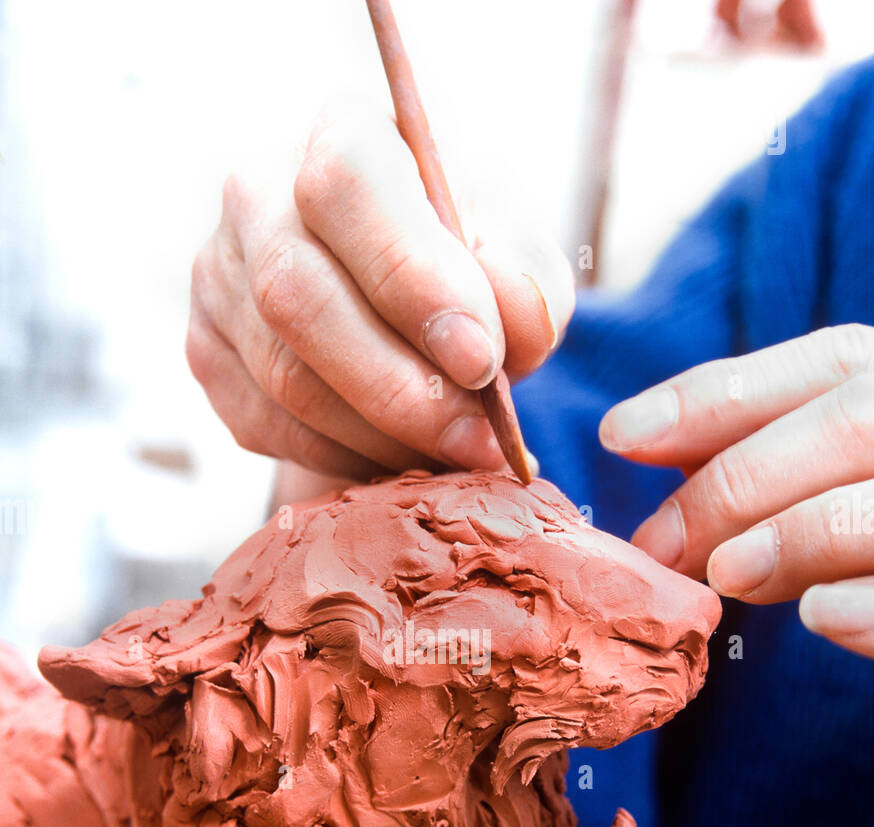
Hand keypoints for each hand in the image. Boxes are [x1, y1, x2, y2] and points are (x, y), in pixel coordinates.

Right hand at [186, 99, 573, 480]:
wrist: (400, 297)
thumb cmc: (462, 259)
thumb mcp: (515, 252)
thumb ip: (526, 283)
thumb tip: (511, 331)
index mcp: (339, 133)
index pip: (345, 187)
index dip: (410, 280)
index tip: (479, 360)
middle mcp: (255, 194)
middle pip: (296, 297)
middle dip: (397, 388)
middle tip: (473, 440)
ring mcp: (217, 277)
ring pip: (283, 377)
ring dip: (379, 434)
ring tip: (451, 453)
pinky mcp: (207, 353)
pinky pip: (268, 426)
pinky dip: (345, 456)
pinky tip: (398, 453)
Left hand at [599, 325, 873, 657]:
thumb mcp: (856, 476)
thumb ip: (781, 464)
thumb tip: (653, 467)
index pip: (832, 362)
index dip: (719, 395)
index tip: (618, 434)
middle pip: (853, 420)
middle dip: (737, 482)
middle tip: (657, 546)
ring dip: (798, 532)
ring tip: (727, 578)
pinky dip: (873, 603)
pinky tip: (819, 617)